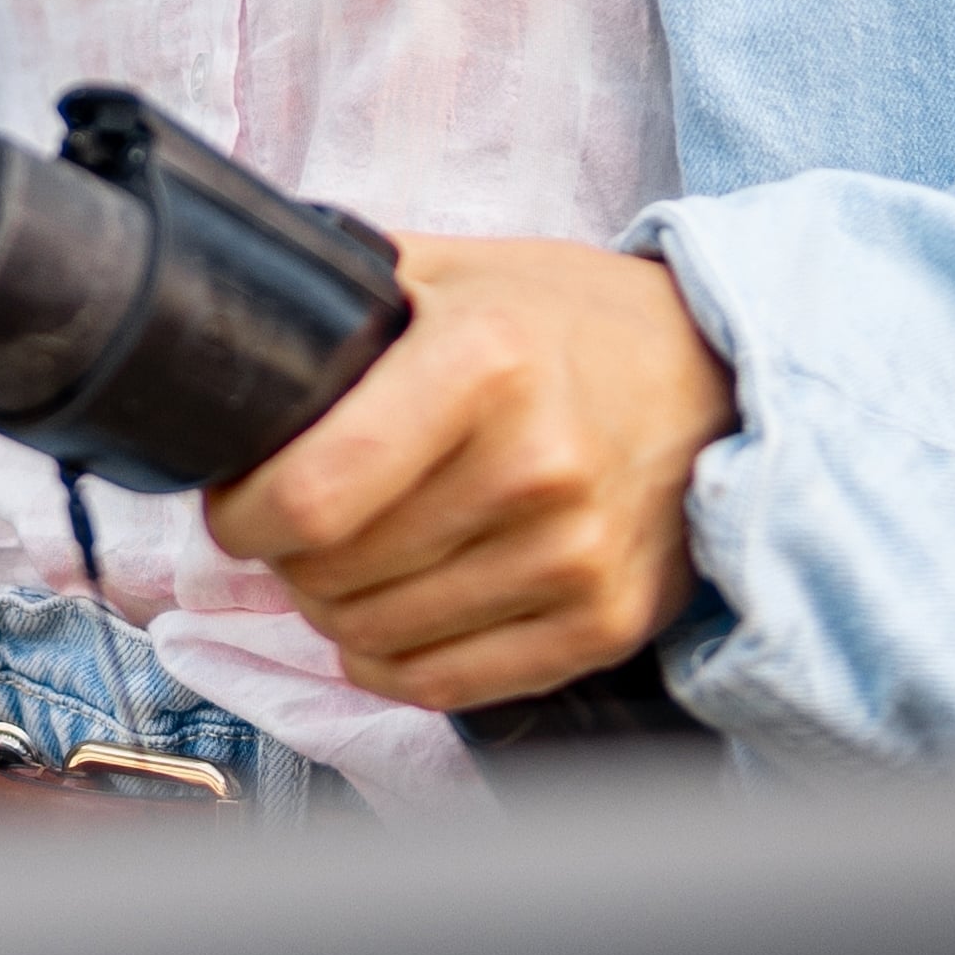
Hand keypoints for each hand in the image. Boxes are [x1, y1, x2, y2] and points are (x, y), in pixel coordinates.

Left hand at [206, 234, 731, 709]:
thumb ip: (349, 295)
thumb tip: (236, 334)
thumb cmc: (569, 324)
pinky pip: (441, 683)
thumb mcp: (460, 271)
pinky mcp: (603, 623)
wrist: (718, 381)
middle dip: (286, 556)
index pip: (315, 492)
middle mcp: (537, 465)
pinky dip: (389, 660)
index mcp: (487, 360)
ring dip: (333, 610)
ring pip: (376, 636)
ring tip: (346, 563)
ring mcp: (576, 556)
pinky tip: (390, 616)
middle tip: (297, 525)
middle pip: (335, 572)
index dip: (246, 514)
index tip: (240, 503)